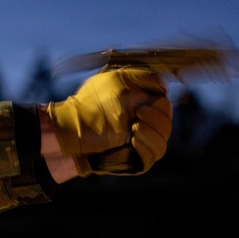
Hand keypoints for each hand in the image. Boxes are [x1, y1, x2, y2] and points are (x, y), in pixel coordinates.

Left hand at [46, 69, 171, 175]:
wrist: (72, 130)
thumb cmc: (91, 104)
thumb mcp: (117, 80)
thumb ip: (143, 78)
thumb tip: (164, 85)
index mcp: (140, 105)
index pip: (165, 107)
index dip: (160, 106)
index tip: (142, 106)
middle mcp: (141, 124)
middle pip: (166, 125)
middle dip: (156, 120)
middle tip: (136, 117)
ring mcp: (137, 143)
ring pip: (162, 143)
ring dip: (151, 134)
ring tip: (134, 130)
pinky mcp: (132, 159)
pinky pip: (152, 158)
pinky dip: (146, 148)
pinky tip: (133, 141)